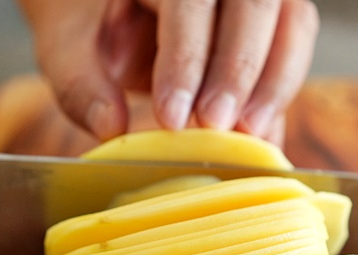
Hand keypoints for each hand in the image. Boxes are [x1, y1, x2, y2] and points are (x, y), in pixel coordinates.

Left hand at [21, 0, 318, 143]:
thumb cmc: (86, 12)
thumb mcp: (64, 39)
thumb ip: (79, 82)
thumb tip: (110, 127)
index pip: (188, 0)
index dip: (185, 58)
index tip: (172, 117)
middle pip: (254, 5)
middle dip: (239, 71)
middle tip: (215, 127)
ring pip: (292, 24)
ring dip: (274, 85)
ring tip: (247, 138)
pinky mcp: (274, 18)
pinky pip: (292, 49)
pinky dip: (279, 96)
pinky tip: (260, 137)